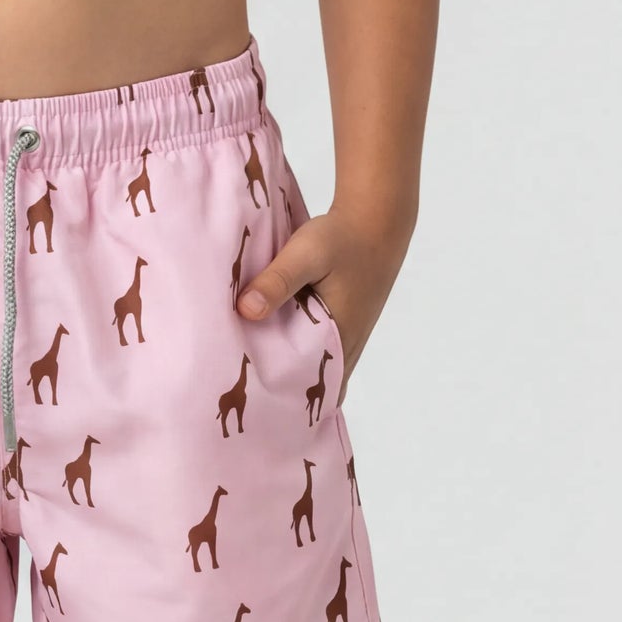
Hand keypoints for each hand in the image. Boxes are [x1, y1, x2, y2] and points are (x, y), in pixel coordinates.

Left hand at [235, 212, 358, 398]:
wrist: (376, 220)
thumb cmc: (342, 238)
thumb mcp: (306, 254)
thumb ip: (277, 281)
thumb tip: (246, 311)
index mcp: (339, 337)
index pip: (314, 388)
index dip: (287, 397)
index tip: (254, 402)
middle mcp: (347, 345)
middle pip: (314, 382)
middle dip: (284, 387)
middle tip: (245, 391)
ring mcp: (349, 336)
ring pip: (318, 367)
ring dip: (292, 368)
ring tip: (253, 370)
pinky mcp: (345, 322)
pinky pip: (321, 349)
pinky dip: (301, 351)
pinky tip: (274, 341)